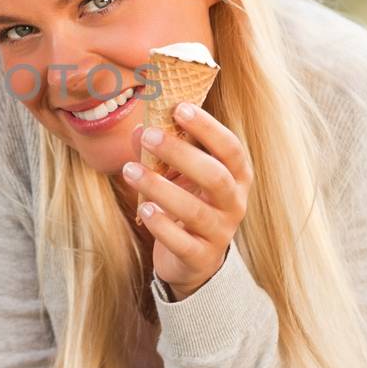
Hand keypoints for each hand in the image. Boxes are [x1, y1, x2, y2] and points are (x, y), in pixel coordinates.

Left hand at [122, 102, 251, 299]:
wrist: (195, 260)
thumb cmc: (189, 203)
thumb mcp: (179, 175)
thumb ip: (161, 153)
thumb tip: (137, 130)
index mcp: (235, 176)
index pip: (230, 148)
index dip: (208, 127)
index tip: (179, 107)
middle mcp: (234, 203)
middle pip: (215, 176)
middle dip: (180, 153)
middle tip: (148, 135)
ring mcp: (220, 233)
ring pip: (195, 211)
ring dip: (161, 188)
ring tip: (130, 171)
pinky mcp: (201, 258)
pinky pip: (183, 243)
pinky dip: (163, 226)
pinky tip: (144, 210)